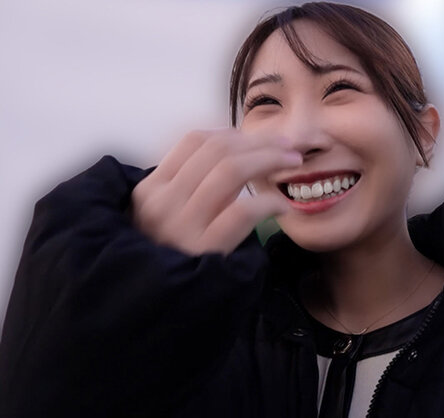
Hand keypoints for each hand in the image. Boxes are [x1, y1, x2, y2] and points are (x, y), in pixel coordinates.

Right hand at [131, 128, 301, 255]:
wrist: (152, 311)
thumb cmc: (167, 260)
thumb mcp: (160, 218)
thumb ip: (187, 187)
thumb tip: (232, 152)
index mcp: (150, 189)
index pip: (194, 141)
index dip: (233, 134)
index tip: (258, 140)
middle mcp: (162, 203)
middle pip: (219, 150)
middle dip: (260, 142)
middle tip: (288, 146)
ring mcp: (182, 226)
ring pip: (231, 170)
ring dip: (270, 160)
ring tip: (293, 164)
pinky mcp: (205, 250)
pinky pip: (243, 211)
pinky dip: (268, 202)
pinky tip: (282, 206)